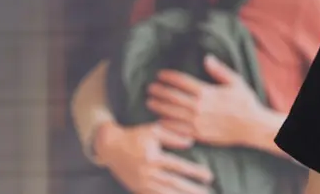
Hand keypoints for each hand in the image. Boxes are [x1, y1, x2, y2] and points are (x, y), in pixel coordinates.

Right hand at [95, 121, 213, 193]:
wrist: (110, 147)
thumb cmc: (135, 135)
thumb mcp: (154, 130)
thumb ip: (173, 136)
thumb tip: (191, 142)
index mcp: (153, 158)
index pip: (178, 167)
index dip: (195, 172)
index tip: (209, 175)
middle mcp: (147, 173)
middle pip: (174, 184)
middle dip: (192, 190)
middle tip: (208, 192)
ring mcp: (141, 184)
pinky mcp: (137, 189)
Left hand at [147, 55, 264, 147]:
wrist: (252, 126)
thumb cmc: (245, 102)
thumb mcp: (235, 81)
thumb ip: (219, 70)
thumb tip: (206, 58)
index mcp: (207, 91)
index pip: (182, 81)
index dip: (169, 77)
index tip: (160, 75)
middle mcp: (199, 106)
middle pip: (173, 97)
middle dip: (159, 91)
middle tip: (150, 88)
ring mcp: (198, 121)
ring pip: (172, 113)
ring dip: (159, 107)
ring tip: (149, 102)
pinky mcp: (199, 134)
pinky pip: (178, 129)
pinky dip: (166, 125)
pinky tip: (159, 121)